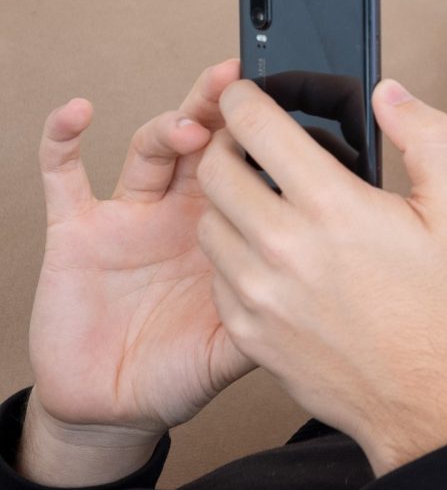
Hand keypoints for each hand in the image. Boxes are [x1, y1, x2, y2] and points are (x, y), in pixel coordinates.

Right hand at [26, 60, 256, 447]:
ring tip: (192, 123)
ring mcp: (131, 216)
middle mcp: (182, 211)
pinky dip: (63, 141)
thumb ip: (283, 310)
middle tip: (241, 81)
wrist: (118, 408)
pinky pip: (64, 176)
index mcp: (232, 228)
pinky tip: (78, 113)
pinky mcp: (79, 232)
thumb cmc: (185, 369)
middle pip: (204, 142)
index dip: (265, 135)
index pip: (251, 165)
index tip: (290, 103)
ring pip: (151, 151)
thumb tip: (339, 290)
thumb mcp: (246, 340)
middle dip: (220, 109)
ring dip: (169, 127)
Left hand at [196, 79, 446, 476]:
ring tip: (264, 204)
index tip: (247, 94)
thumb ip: (424, 137)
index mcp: (333, 207)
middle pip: (214, 169)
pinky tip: (270, 257)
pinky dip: (232, 255)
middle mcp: (284, 247)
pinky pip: (216, 274)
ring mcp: (258, 293)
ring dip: (226, 202)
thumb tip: (388, 93)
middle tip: (251, 147)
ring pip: (207, 222)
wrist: (425, 397)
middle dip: (227, 145)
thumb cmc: (440, 307)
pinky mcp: (247, 331)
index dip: (244, 98)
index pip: (255, 126)